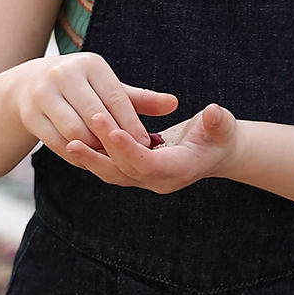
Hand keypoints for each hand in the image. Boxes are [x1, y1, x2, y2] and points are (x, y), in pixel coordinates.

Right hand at [8, 52, 176, 161]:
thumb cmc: (83, 88)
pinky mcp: (30, 114)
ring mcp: (43, 94)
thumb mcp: (109, 87)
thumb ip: (141, 99)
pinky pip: (56, 142)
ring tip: (110, 158)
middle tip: (130, 156)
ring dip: (94, 148)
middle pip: (94, 115)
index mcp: (89, 64)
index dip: (131, 123)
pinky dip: (75, 154)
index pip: (115, 98)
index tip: (146, 143)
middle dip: (114, 138)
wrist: (30, 84)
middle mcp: (64, 74)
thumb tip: (174, 104)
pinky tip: (89, 160)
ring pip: (75, 131)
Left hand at [65, 101, 238, 193]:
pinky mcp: (135, 172)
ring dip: (91, 159)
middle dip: (103, 150)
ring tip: (68, 142)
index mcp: (179, 170)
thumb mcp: (225, 127)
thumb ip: (219, 122)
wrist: (216, 152)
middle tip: (84, 126)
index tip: (112, 129)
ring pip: (112, 173)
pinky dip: (93, 157)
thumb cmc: (221, 136)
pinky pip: (110, 167)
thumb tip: (214, 113)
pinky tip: (74, 141)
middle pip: (124, 171)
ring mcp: (145, 179)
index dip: (129, 149)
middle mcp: (158, 180)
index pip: (148, 164)